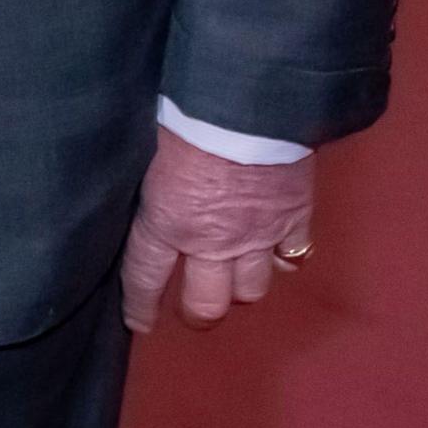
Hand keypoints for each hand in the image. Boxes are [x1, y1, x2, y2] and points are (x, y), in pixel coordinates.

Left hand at [118, 128, 316, 332]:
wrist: (248, 104)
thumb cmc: (184, 115)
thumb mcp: (147, 151)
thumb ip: (146, 186)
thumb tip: (133, 191)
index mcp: (165, 222)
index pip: (145, 279)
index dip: (140, 307)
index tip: (139, 323)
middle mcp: (212, 241)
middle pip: (207, 304)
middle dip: (198, 313)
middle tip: (193, 310)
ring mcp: (257, 236)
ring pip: (251, 290)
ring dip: (240, 288)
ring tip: (232, 277)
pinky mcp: (294, 220)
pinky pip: (292, 260)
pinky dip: (283, 260)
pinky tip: (275, 253)